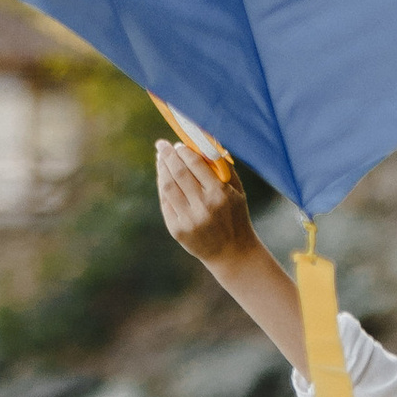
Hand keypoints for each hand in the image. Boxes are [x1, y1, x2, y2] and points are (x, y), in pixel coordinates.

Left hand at [155, 136, 258, 269]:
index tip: (178, 144)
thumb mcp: (236, 191)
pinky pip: (165, 202)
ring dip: (162, 169)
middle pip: (178, 172)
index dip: (183, 151)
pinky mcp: (177, 230)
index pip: (195, 164)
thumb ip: (221, 167)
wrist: (232, 253)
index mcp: (219, 194)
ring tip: (160, 158)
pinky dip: (162, 186)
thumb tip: (202, 142)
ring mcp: (188, 220)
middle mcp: (203, 206)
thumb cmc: (234, 215)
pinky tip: (163, 177)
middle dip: (168, 155)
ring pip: (168, 186)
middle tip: (162, 145)